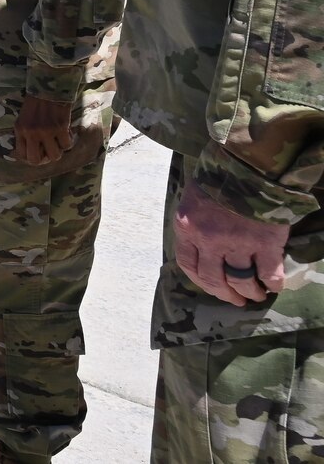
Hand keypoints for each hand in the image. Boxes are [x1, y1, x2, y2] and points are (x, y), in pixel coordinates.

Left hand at [13, 96, 75, 165]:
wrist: (49, 87)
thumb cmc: (35, 103)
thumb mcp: (23, 119)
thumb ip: (25, 134)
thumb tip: (31, 152)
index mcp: (20, 130)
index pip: (22, 155)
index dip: (31, 158)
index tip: (38, 153)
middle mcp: (31, 133)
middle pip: (36, 160)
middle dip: (44, 159)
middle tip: (49, 151)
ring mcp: (46, 131)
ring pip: (55, 156)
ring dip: (58, 150)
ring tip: (59, 141)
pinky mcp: (61, 128)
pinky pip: (67, 145)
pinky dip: (68, 141)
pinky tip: (67, 133)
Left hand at [176, 179, 289, 306]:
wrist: (249, 162)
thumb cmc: (220, 176)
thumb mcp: (195, 198)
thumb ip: (197, 222)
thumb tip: (203, 245)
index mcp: (187, 227)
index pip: (188, 264)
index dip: (202, 281)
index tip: (213, 288)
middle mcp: (208, 239)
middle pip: (213, 278)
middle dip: (225, 293)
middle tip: (236, 300)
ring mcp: (237, 242)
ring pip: (241, 280)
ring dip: (250, 292)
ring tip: (257, 295)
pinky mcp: (265, 243)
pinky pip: (269, 273)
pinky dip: (273, 283)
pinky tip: (275, 286)